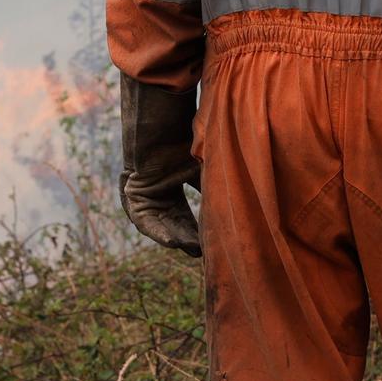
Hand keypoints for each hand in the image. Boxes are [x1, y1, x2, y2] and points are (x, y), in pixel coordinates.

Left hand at [119, 78, 202, 256]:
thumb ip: (215, 182)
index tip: (214, 241)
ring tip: (193, 249)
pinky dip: (157, 231)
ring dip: (176, 238)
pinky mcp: (133, 196)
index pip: (186, 215)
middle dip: (190, 238)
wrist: (158, 127)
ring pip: (161, 224)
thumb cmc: (182, 140)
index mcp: (172, 184)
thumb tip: (248, 193)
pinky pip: (144, 221)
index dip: (199, 229)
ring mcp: (145, 195)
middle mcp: (158, 192)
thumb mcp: (202, 167)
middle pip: (176, 223)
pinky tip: (171, 242)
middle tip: (206, 253)